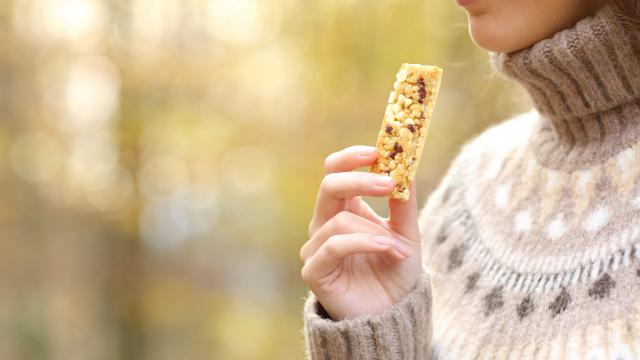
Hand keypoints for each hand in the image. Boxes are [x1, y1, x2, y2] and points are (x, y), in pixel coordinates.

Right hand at [300, 145, 421, 320]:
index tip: (378, 150)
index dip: (351, 157)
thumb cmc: (395, 272)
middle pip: (329, 185)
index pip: (335, 171)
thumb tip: (407, 166)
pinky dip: (364, 243)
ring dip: (376, 231)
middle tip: (389, 183)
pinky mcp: (314, 270)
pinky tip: (388, 249)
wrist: (391, 315)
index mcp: (344, 208)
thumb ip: (404, 203)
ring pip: (340, 220)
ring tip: (399, 247)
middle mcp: (325, 223)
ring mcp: (316, 246)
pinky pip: (334, 245)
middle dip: (360, 180)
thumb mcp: (406, 233)